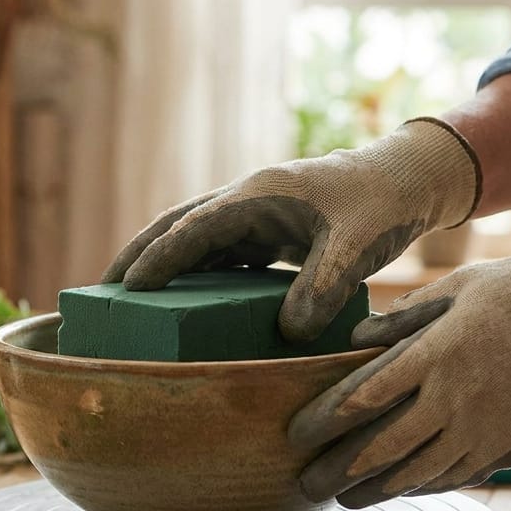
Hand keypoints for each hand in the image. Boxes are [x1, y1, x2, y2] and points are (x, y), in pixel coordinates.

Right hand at [103, 119, 479, 341]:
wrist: (408, 179)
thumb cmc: (382, 204)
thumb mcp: (357, 246)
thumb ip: (322, 286)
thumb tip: (288, 331)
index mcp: (259, 195)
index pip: (195, 227)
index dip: (159, 258)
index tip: (127, 288)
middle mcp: (248, 199)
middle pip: (178, 224)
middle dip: (140, 254)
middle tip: (103, 290)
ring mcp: (256, 211)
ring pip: (197, 237)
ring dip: (165, 263)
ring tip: (132, 300)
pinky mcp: (269, 227)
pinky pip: (222, 251)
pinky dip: (199, 271)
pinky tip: (190, 303)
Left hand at [290, 229, 510, 506]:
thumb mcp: (459, 285)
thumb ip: (406, 315)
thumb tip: (359, 337)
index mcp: (436, 353)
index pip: (363, 396)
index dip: (323, 420)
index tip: (295, 434)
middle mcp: (455, 398)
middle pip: (382, 447)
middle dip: (339, 470)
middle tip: (307, 483)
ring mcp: (484, 426)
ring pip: (418, 472)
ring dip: (376, 489)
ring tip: (346, 498)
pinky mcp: (509, 442)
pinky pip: (458, 475)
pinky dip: (424, 486)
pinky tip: (403, 489)